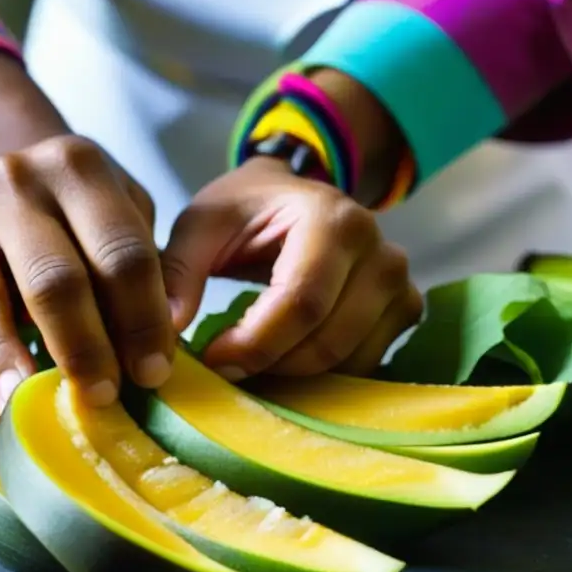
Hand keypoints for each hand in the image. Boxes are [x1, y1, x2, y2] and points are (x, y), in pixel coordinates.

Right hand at [0, 135, 176, 410]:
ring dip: (7, 361)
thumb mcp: (122, 220)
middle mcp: (12, 182)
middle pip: (53, 280)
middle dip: (83, 348)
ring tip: (26, 405)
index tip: (154, 372)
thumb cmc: (76, 220)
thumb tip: (168, 335)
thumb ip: (151, 269)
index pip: (121, 252)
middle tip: (102, 398)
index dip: (143, 319)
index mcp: (78, 167)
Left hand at [161, 157, 422, 378]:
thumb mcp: (201, 224)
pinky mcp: (404, 309)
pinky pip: (368, 363)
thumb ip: (179, 271)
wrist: (291, 197)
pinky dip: (325, 375)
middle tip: (226, 366)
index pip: (301, 302)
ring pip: (351, 359)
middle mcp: (380, 251)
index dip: (254, 343)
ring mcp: (399, 283)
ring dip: (295, 374)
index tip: (213, 358)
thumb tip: (167, 331)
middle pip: (328, 338)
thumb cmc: (245, 211)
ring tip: (252, 361)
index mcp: (333, 220)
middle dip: (270, 364)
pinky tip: (286, 361)